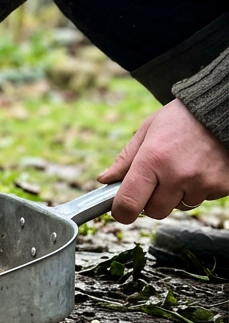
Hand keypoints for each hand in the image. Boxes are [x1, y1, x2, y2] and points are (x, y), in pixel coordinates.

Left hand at [98, 99, 228, 222]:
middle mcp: (177, 175)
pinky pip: (202, 199)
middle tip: (157, 180)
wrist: (224, 111)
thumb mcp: (148, 130)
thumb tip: (105, 180)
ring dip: (177, 195)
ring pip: (180, 207)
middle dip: (151, 201)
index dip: (122, 212)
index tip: (121, 211)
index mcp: (152, 160)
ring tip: (183, 167)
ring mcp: (202, 182)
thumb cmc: (182, 119)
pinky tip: (200, 168)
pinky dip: (198, 190)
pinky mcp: (222, 186)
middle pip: (155, 211)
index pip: (129, 203)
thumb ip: (125, 158)